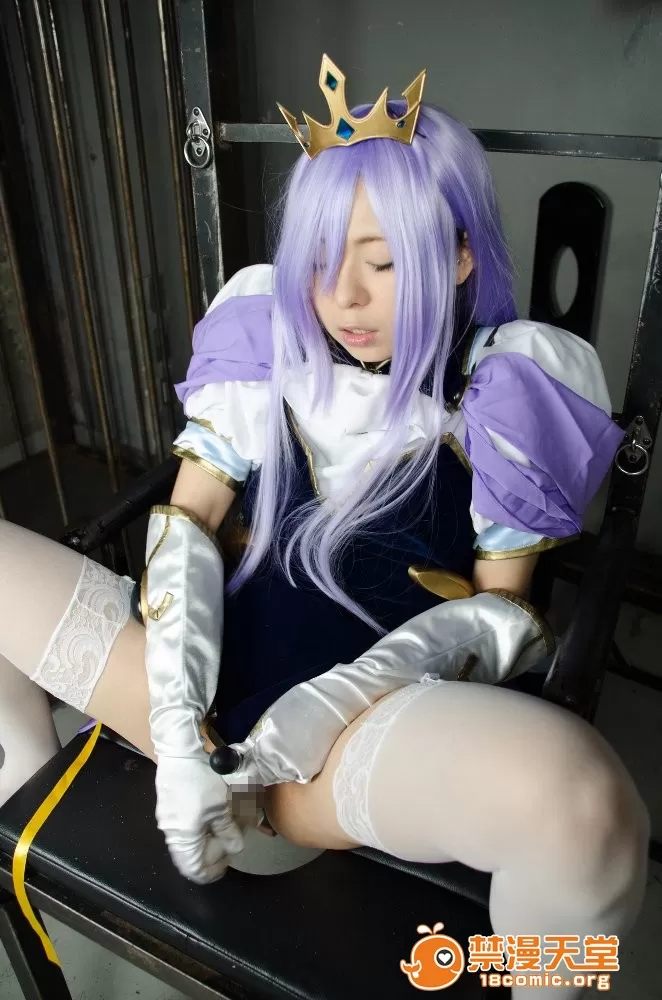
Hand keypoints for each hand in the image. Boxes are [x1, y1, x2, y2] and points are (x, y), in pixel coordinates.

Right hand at [155, 755, 243, 883]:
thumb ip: (228, 831)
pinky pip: (183, 826)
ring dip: (206, 838)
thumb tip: (235, 848)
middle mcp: (171, 832)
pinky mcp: (167, 804)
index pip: (193, 869)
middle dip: (211, 853)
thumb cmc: (200, 782)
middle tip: (229, 845)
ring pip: (187, 840)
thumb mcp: (220, 807)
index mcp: (183, 838)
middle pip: (190, 855)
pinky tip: (211, 815)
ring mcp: (167, 818)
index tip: (225, 867)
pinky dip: (198, 827)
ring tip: (223, 828)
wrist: (179, 752)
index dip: (210, 872)